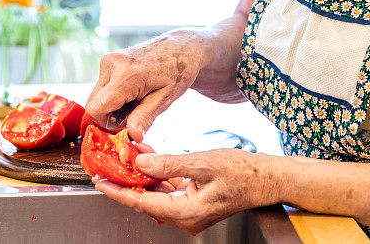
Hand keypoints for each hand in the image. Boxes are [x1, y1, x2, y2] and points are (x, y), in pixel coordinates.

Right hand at [85, 31, 210, 140]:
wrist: (182, 47)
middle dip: (110, 115)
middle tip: (135, 114)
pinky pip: (102, 86)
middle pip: (93, 104)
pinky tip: (133, 91)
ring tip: (137, 100)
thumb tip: (133, 136)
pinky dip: (113, 95)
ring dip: (112, 105)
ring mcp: (108, 60)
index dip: (109, 123)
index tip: (128, 124)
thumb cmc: (178, 71)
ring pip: (96, 96)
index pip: (96, 108)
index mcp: (126, 75)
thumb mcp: (166, 98)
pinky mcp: (108, 59)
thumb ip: (145, 117)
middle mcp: (111, 64)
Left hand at [95, 149, 276, 234]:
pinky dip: (159, 172)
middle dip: (128, 180)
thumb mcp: (203, 163)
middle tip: (108, 163)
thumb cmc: (244, 172)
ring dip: (144, 173)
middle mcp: (186, 216)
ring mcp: (191, 209)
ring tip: (127, 154)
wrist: (269, 178)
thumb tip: (140, 163)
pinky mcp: (195, 200)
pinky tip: (149, 156)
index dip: (119, 191)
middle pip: (147, 199)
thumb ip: (169, 164)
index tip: (100, 181)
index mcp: (187, 213)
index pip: (143, 203)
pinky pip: (170, 187)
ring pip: (158, 191)